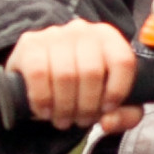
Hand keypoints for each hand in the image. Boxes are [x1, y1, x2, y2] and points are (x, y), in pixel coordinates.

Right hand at [7, 18, 143, 137]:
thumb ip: (124, 115)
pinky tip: (45, 111)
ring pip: (65, 74)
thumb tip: (108, 123)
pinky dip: (43, 99)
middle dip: (87, 106)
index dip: (117, 91)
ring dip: (65, 107)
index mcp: (109, 38)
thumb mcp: (110, 101)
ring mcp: (55, 34)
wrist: (41, 71)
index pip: (123, 61)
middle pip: (91, 72)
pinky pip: (39, 73)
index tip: (107, 109)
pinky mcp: (30, 43)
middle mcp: (83, 30)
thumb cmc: (82, 86)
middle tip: (82, 121)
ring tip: (64, 120)